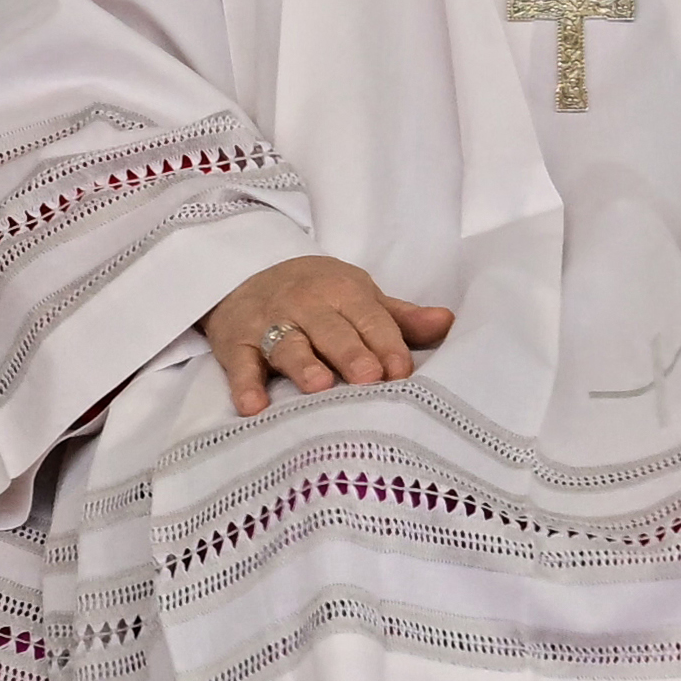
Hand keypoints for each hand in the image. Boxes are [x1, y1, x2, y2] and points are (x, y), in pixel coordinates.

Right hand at [204, 257, 458, 418]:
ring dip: (302, 364)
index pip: (369, 319)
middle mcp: (304, 305)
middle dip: (349, 353)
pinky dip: (245, 384)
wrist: (244, 274)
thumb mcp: (357, 298)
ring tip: (319, 385)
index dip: (386, 344)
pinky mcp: (234, 343)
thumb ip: (398, 318)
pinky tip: (254, 406)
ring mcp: (267, 323)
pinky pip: (240, 364)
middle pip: (331, 330)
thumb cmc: (317, 296)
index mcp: (341, 292)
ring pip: (288, 344)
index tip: (401, 371)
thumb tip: (447, 321)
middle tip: (368, 378)